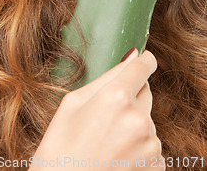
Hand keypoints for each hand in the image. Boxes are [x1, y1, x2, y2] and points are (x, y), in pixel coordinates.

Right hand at [31, 49, 165, 169]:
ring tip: (106, 142)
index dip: (143, 61)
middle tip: (105, 114)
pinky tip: (115, 157)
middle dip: (130, 96)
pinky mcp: (155, 166)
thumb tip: (131, 56)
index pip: (143, 67)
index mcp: (116, 97)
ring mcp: (149, 145)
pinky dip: (138, 146)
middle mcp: (138, 119)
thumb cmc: (59, 148)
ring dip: (133, 123)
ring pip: (147, 119)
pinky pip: (151, 144)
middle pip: (146, 91)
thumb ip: (105, 78)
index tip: (142, 60)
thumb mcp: (73, 104)